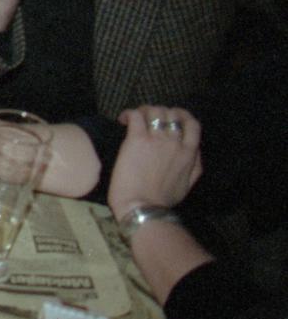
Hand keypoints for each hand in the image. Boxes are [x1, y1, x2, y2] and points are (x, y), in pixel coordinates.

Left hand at [107, 106, 201, 221]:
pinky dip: (129, 114)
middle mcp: (175, 142)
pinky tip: (123, 120)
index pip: (193, 124)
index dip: (182, 115)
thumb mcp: (189, 183)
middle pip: (172, 113)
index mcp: (190, 153)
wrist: (143, 207)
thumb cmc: (163, 200)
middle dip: (160, 112)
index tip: (170, 117)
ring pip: (155, 110)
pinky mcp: (137, 139)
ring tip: (134, 120)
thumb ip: (195, 165)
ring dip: (144, 111)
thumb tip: (194, 151)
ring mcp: (156, 139)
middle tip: (148, 120)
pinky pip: (136, 115)